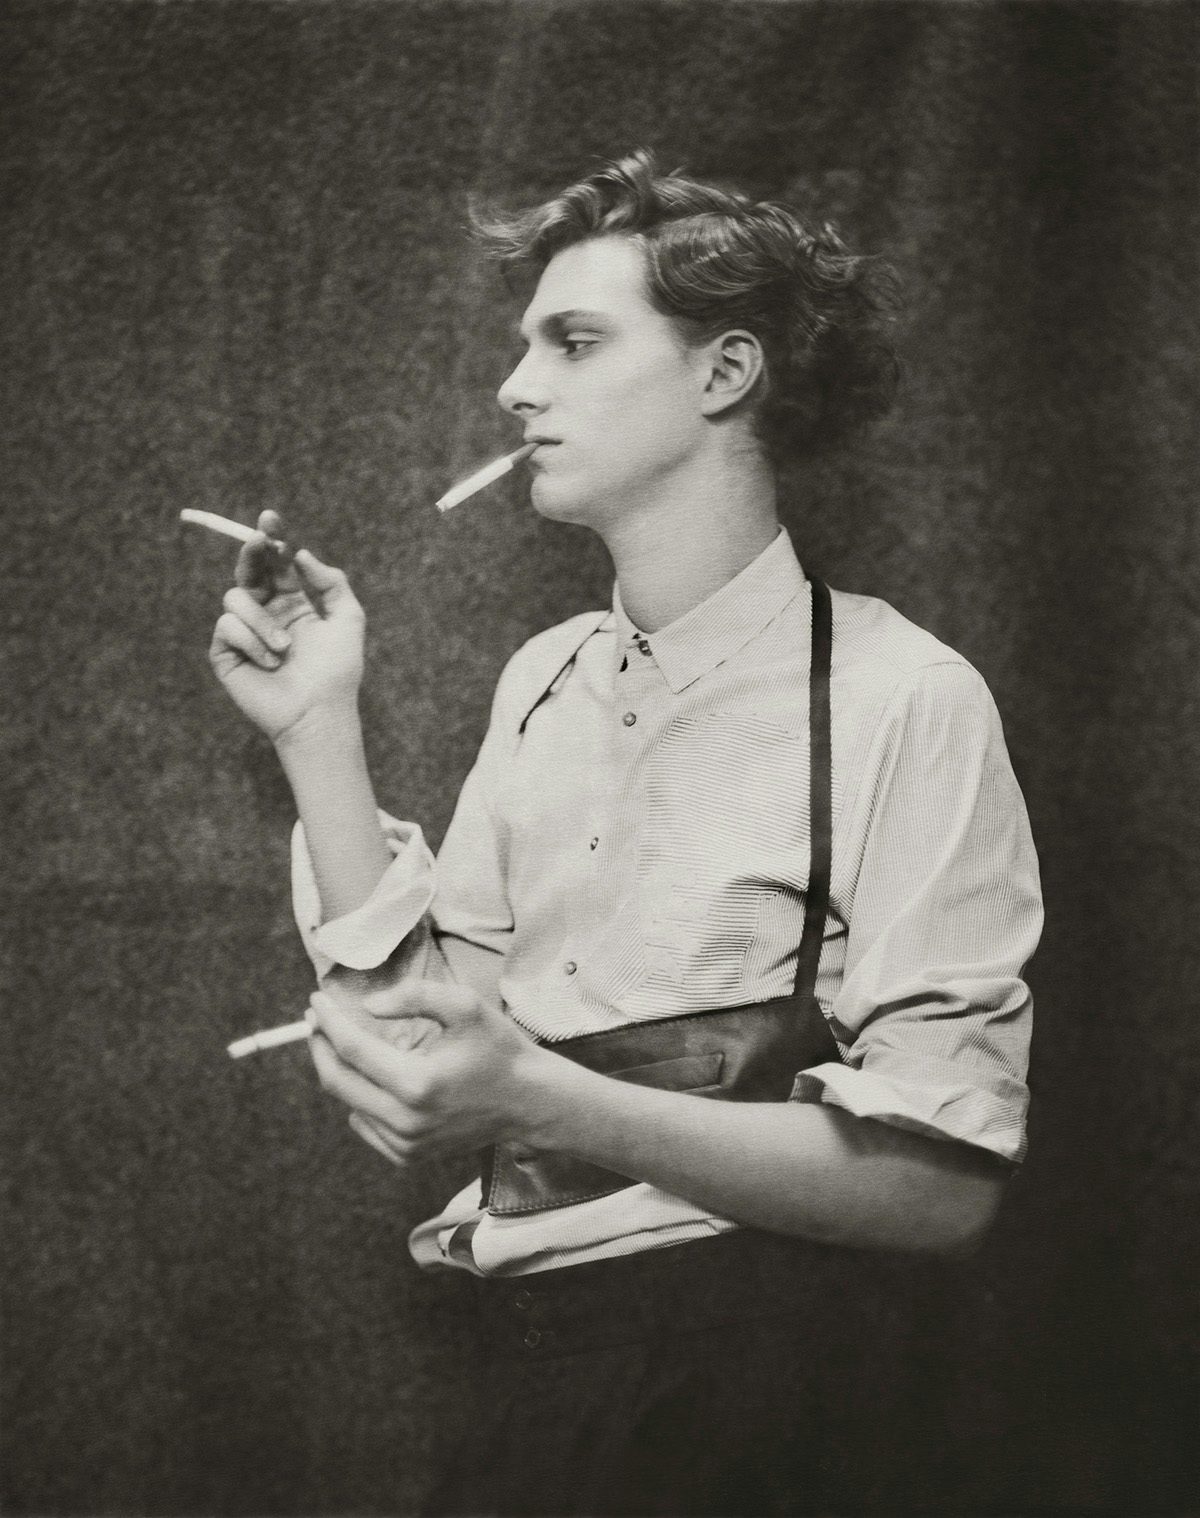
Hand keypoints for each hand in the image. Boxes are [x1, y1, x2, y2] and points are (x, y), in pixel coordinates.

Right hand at [207, 509, 365, 744]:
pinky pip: (227, 627)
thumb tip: (300, 554)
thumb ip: (331, 581)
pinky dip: (252, 643)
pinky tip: (269, 664)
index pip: (276, 563)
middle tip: (259, 541)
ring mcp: (243, 633)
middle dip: (252, 552)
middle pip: (248, 570)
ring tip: (285, 650)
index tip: (270, 518)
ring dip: (263, 621)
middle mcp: (266, 613)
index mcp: (293, 603)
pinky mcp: (225, 653)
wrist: (319, 712)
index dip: (271, 539)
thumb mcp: (348, 618)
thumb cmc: (338, 671)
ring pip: (236, 597)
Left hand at [307, 980, 554, 1167]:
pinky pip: (366, 1125)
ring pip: (350, 1103)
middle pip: (337, 1081)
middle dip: (322, 1046)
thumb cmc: (498, 1049)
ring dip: (346, 1071)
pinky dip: (364, 1098)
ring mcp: (406, 1144)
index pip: (352, 1049)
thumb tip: (368, 1005)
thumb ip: (414, 995)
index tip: (315, 1002)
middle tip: (319, 1020)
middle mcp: (406, 1121)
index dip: (328, 1021)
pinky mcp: (408, 1156)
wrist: (528, 1101)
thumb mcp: (465, 1005)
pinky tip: (384, 1079)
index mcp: (418, 1082)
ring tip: (362, 1045)